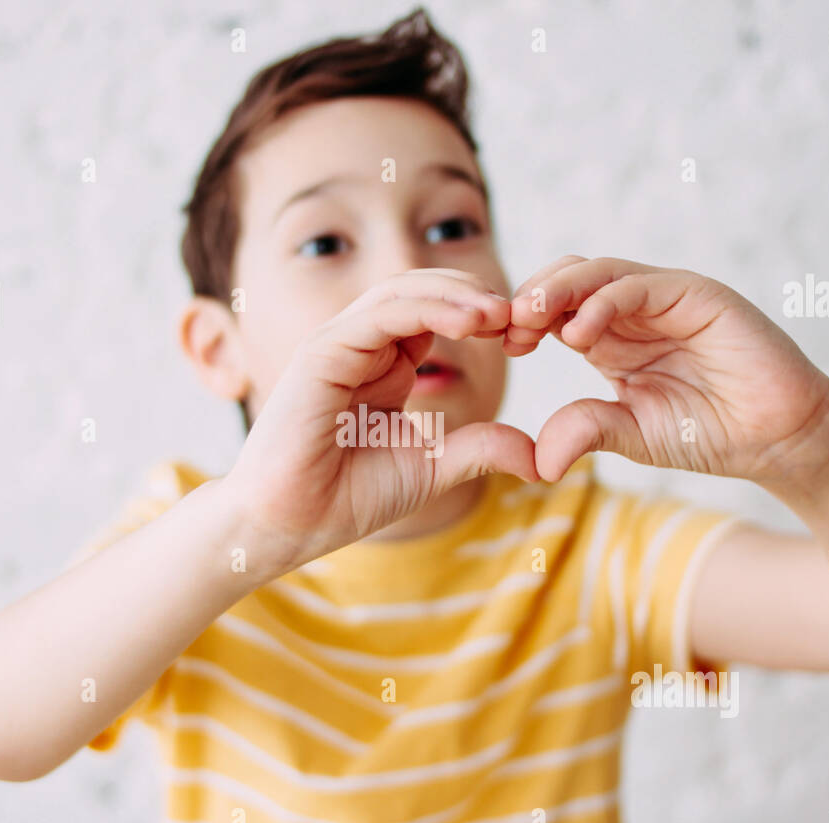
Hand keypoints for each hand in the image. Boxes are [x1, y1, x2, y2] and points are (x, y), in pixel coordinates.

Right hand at [223, 269, 537, 574]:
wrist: (288, 526)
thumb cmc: (344, 499)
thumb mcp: (432, 468)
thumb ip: (480, 450)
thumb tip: (540, 457)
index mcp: (384, 365)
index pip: (436, 314)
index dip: (481, 316)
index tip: (526, 334)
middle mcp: (360, 346)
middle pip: (422, 290)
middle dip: (474, 295)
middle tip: (523, 314)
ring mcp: (338, 345)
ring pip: (402, 292)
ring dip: (456, 295)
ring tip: (500, 313)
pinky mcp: (321, 354)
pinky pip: (379, 315)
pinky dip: (426, 310)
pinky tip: (468, 322)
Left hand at [504, 256, 828, 484]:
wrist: (780, 438)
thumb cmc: (711, 433)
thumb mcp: (633, 434)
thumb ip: (587, 430)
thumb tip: (539, 461)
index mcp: (610, 337)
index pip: (552, 310)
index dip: (520, 320)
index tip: (496, 344)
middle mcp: (633, 310)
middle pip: (566, 280)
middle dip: (528, 298)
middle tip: (502, 328)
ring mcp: (664, 298)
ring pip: (596, 272)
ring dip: (556, 290)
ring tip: (527, 320)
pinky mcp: (696, 295)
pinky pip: (639, 285)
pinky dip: (603, 301)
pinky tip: (578, 334)